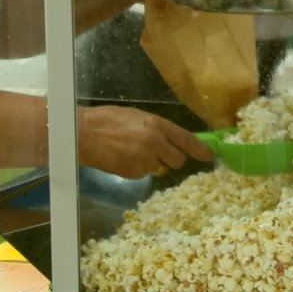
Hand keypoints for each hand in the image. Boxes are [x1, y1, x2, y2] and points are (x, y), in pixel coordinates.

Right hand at [78, 106, 213, 179]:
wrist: (83, 135)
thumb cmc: (108, 121)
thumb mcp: (137, 117)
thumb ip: (156, 129)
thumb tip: (170, 140)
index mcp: (157, 125)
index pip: (186, 139)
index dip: (200, 149)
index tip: (209, 156)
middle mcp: (155, 142)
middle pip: (177, 160)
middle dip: (171, 159)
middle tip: (158, 153)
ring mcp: (144, 159)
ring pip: (159, 168)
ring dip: (151, 163)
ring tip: (132, 152)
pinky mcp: (133, 172)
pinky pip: (143, 174)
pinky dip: (136, 169)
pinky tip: (123, 159)